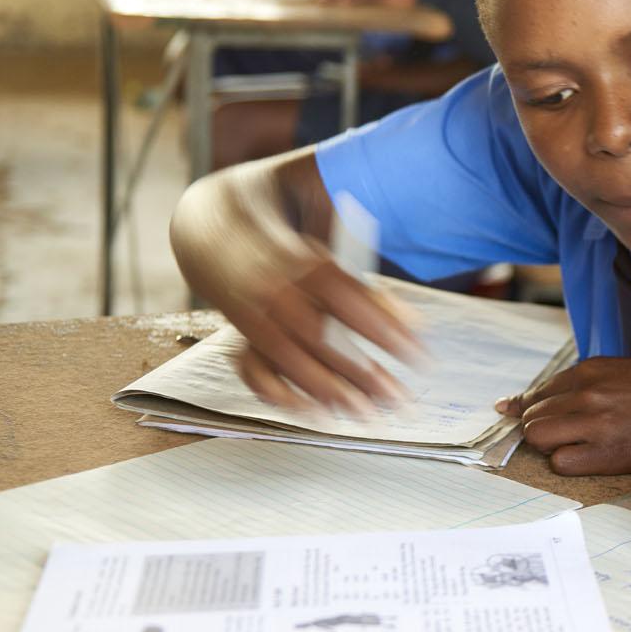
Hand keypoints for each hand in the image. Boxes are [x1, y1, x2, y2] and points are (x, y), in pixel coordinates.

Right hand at [170, 165, 427, 416]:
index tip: (418, 355)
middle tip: (402, 400)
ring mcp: (250, 314)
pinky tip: (318, 414)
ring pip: (288, 358)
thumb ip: (366, 264)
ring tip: (370, 416)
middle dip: (362, 373)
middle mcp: (270, 288)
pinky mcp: (240, 333)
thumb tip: (408, 319)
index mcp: (296, 255)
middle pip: (319, 336)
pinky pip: (253, 369)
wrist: (212, 222)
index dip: (382, 328)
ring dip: (331, 392)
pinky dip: (282, 395)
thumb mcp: (325, 215)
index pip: (346, 296)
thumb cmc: (284, 217)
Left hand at [495, 358, 630, 474]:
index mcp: (592, 369)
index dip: (528, 406)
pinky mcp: (605, 454)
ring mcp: (594, 423)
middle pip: (532, 416)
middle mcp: (587, 393)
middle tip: (563, 436)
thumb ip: (589, 381)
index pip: (539, 391)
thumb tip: (546, 395)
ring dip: (550, 445)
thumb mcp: (629, 371)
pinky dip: (568, 463)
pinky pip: (560, 463)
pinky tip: (591, 459)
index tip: (513, 412)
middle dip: (541, 427)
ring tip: (578, 446)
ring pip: (538, 437)